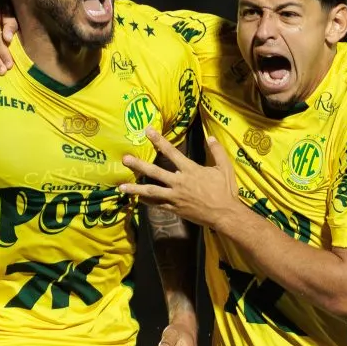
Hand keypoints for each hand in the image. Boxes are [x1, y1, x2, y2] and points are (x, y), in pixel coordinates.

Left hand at [119, 127, 237, 227]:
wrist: (225, 214)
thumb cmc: (225, 191)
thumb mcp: (225, 168)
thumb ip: (217, 151)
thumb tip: (211, 136)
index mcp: (190, 170)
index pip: (171, 151)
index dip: (158, 140)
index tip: (147, 131)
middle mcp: (179, 182)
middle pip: (154, 171)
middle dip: (139, 165)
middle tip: (125, 159)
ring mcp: (175, 197)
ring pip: (151, 191)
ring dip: (135, 188)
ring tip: (121, 186)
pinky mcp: (174, 209)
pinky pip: (157, 205)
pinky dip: (147, 201)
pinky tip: (138, 198)